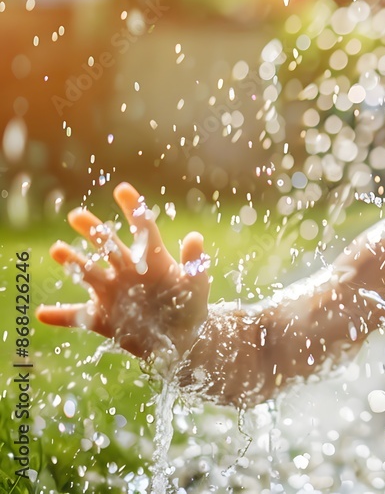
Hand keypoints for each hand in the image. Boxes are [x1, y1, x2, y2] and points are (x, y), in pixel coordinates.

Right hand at [38, 182, 210, 358]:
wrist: (182, 341)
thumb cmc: (191, 308)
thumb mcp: (197, 287)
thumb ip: (195, 264)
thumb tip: (195, 237)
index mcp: (153, 259)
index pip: (143, 228)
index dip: (133, 209)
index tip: (122, 189)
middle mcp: (127, 271)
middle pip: (108, 246)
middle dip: (93, 230)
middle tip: (77, 216)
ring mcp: (112, 293)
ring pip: (88, 274)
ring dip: (73, 262)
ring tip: (57, 249)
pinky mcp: (103, 318)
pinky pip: (77, 316)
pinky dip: (60, 315)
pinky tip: (42, 313)